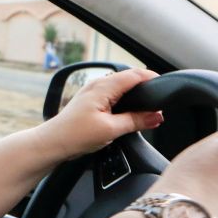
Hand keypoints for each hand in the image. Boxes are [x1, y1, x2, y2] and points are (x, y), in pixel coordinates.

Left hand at [42, 68, 164, 158]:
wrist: (52, 143)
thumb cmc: (74, 135)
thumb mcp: (111, 129)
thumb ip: (136, 121)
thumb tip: (156, 116)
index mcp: (104, 86)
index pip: (135, 74)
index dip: (153, 79)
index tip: (166, 88)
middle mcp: (98, 84)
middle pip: (129, 78)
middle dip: (146, 88)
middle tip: (160, 103)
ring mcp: (93, 91)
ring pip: (121, 86)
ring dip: (135, 95)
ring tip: (148, 109)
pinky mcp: (91, 100)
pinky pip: (113, 94)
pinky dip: (125, 100)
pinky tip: (129, 113)